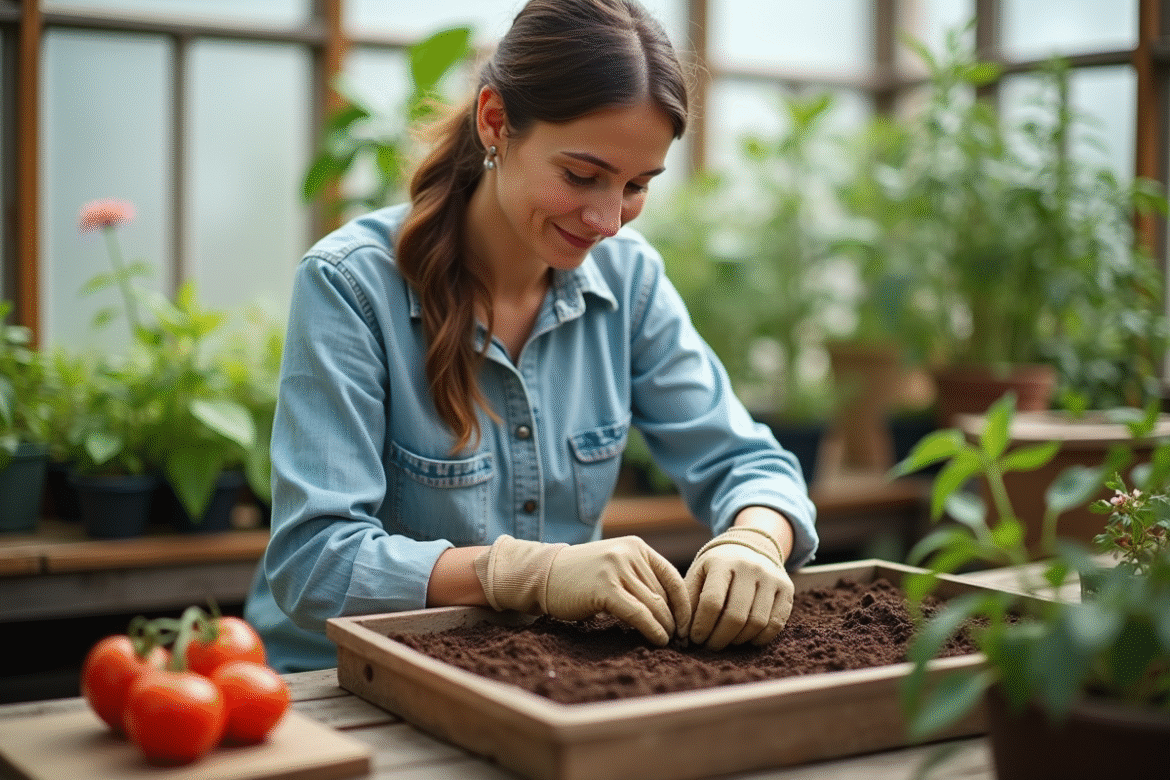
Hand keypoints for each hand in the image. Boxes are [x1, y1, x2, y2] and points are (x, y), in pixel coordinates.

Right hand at [474, 535, 690, 646]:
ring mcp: (616, 569)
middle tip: (681, 640)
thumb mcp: (616, 567)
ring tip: (670, 643)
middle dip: (676, 619)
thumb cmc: (581, 578)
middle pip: (664, 594)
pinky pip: (638, 613)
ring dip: (666, 628)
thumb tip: (674, 610)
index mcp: (637, 547)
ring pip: (654, 605)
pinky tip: (657, 640)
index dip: (685, 604)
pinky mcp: (605, 588)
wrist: (544, 575)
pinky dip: (652, 629)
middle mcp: (630, 553)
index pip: (673, 577)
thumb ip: (641, 579)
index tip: (689, 624)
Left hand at [684, 527, 792, 649]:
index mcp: (723, 562)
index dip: (702, 626)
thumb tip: (682, 634)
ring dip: (738, 640)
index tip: (695, 638)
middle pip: (736, 616)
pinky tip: (746, 638)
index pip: (712, 602)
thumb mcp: (698, 573)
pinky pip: (776, 624)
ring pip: (757, 623)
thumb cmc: (717, 566)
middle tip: (710, 646)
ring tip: (726, 640)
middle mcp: (750, 567)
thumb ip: (688, 600)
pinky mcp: (787, 589)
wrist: (750, 545)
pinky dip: (760, 638)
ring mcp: (771, 578)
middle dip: (719, 639)